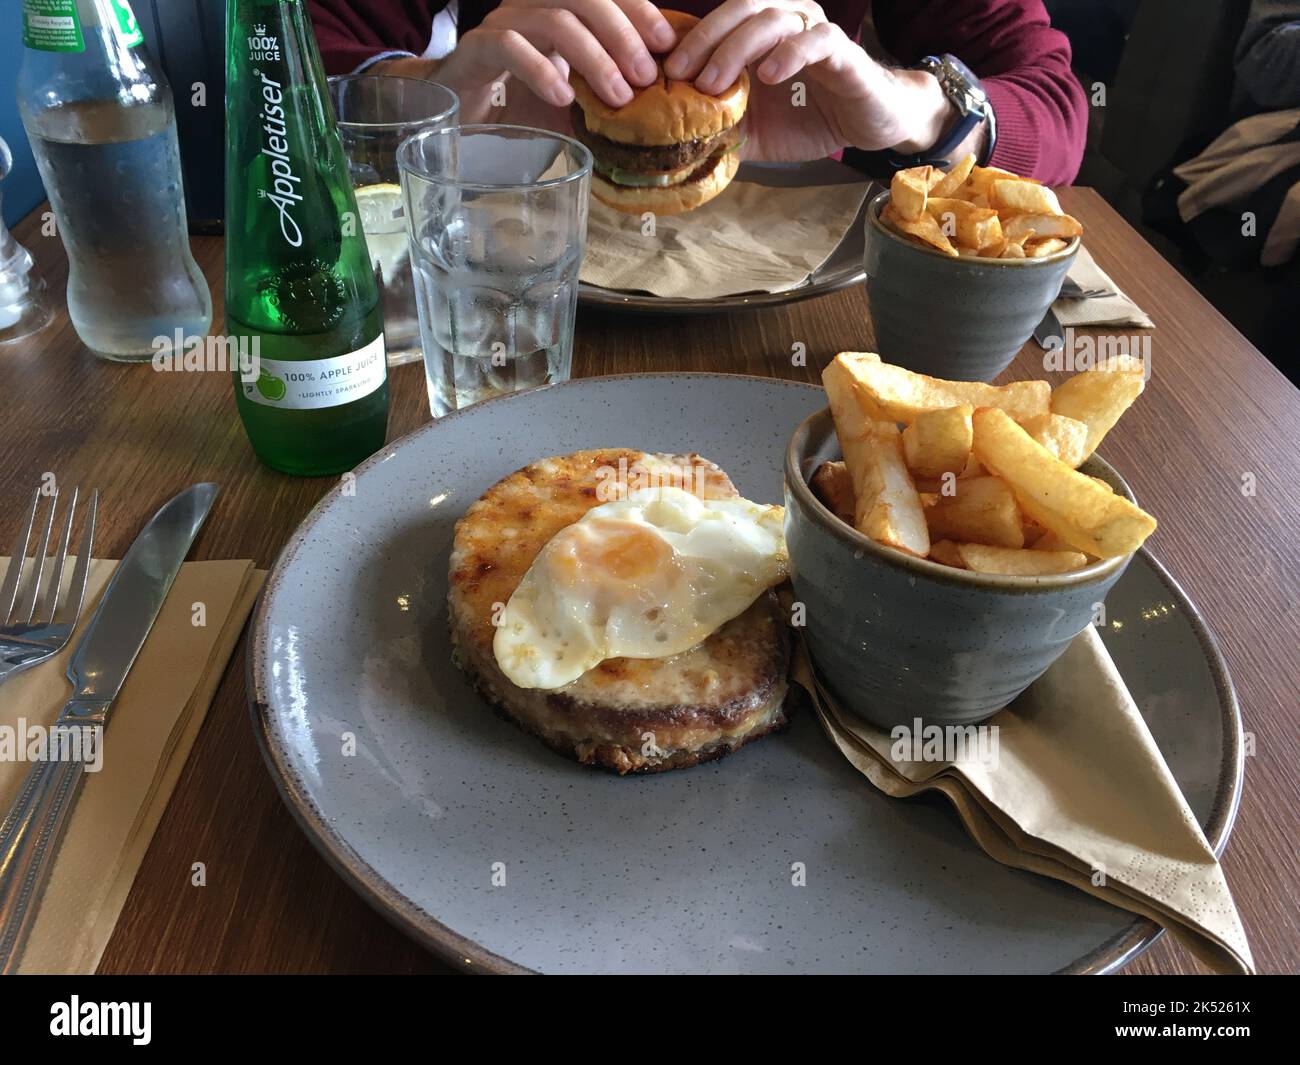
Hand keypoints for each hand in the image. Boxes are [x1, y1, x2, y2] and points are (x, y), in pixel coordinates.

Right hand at [403, 0, 678, 126]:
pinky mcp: (477, 48)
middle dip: (622, 34)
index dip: (639, 11)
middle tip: (646, 77)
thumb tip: (655, 113)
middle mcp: (532, 6)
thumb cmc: (520, 107)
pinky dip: (542, 70)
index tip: (666, 45)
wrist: (458, 118)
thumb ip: (604, 96)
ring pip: (554, 19)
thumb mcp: (573, 100)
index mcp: (559, 9)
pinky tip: (563, 97)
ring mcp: (503, 23)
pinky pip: (511, 47)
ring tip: (617, 96)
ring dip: (593, 57)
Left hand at [663, 0, 971, 163]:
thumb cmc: (807, 119)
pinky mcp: (843, 52)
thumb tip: (669, 142)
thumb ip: (716, 126)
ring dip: (737, 49)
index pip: (717, 21)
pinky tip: (769, 76)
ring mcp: (814, 31)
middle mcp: (786, 19)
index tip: (658, 74)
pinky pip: (816, 41)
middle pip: (739, 8)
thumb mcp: (750, 129)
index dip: (686, 40)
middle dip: (704, 40)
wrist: (868, 124)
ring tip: (716, 84)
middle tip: (678, 75)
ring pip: (772, 18)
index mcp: (760, 31)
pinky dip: (789, 54)